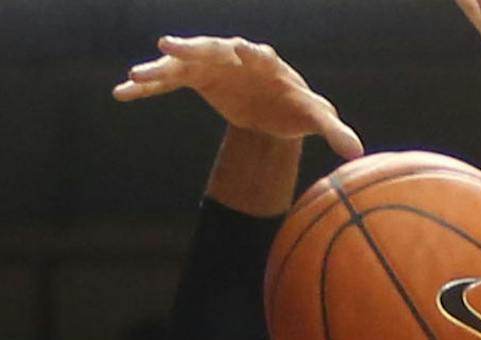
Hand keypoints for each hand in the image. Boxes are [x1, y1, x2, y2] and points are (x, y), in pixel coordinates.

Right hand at [112, 36, 363, 157]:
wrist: (273, 109)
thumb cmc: (296, 107)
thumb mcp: (314, 117)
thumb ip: (333, 130)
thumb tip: (357, 153)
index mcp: (266, 63)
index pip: (259, 54)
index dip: (252, 53)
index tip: (245, 50)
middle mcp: (234, 57)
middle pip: (211, 48)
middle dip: (191, 47)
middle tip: (168, 45)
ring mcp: (211, 65)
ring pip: (182, 63)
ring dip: (158, 68)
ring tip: (135, 75)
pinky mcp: (194, 78)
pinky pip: (167, 82)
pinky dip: (147, 87)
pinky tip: (122, 93)